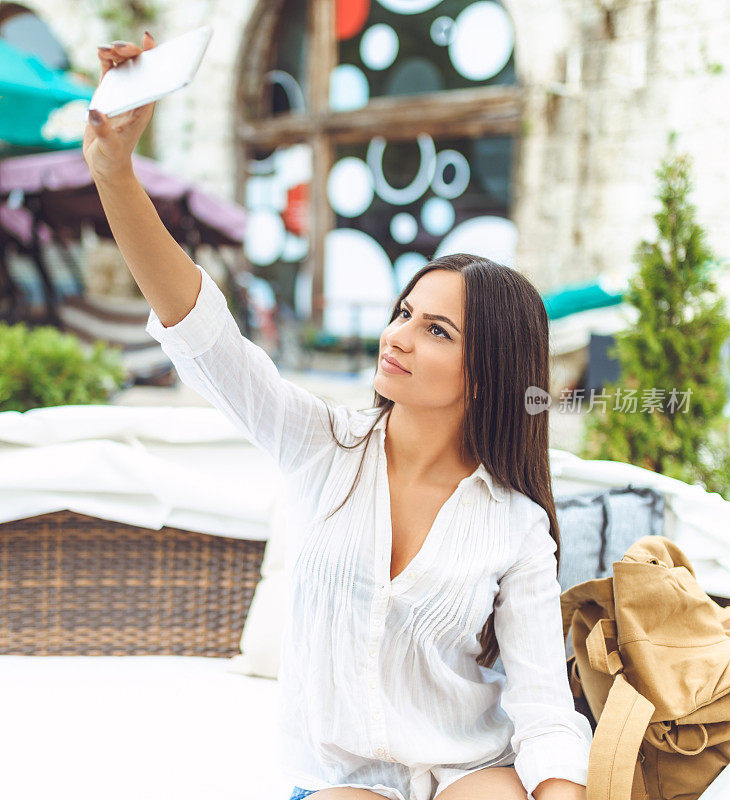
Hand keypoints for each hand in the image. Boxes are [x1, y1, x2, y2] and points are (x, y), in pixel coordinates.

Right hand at [82, 32, 156, 181]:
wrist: (104, 164)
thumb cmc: (112, 158)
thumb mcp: (109, 146)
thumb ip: (103, 130)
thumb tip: (95, 112)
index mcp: (143, 108)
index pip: (153, 78)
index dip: (152, 57)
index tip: (148, 41)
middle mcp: (135, 97)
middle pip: (137, 66)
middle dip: (130, 51)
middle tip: (119, 48)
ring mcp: (122, 93)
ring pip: (123, 64)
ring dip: (116, 51)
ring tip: (105, 50)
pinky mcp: (107, 92)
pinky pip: (108, 69)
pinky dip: (105, 58)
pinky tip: (100, 51)